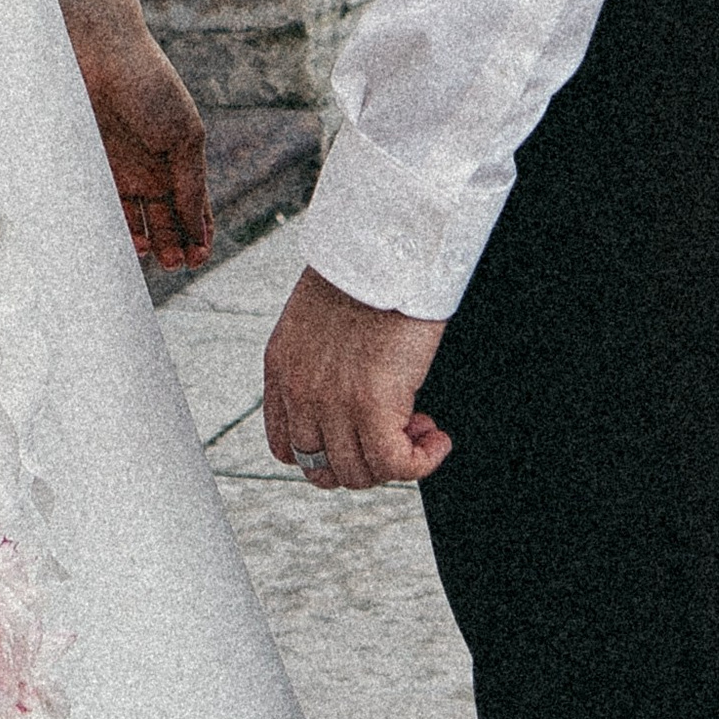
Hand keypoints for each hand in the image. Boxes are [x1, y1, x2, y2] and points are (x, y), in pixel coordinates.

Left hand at [73, 8, 213, 270]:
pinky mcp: (95, 169)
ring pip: (138, 220)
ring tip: (155, 257)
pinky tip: (128, 243)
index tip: (200, 258)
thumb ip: (191, 185)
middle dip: (174, 245)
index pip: (196, 209)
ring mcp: (124, 170)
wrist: (99, 56)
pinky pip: (107, 208)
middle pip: (167, 220)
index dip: (201, 235)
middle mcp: (154, 169)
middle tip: (176, 264)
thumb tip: (199, 232)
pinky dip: (118, 230)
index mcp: (182, 160)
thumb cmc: (150, 87)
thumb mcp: (184, 136)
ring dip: (149, 243)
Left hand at [264, 266, 449, 490]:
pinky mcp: (372, 406)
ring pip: (358, 474)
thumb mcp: (318, 317)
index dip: (327, 453)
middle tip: (397, 431)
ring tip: (422, 428)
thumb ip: (319, 359)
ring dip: (395, 460)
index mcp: (281, 367)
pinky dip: (421, 462)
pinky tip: (437, 439)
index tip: (359, 433)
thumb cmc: (366, 268)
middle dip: (364, 460)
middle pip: (322, 469)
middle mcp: (299, 391)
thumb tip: (351, 389)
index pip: (287, 447)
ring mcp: (332, 403)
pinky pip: (395, 465)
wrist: (385, 245)